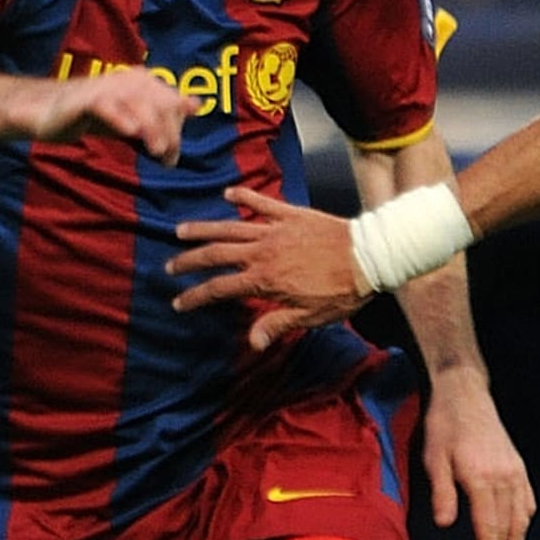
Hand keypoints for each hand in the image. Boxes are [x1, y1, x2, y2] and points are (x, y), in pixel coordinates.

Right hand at [24, 68, 193, 161]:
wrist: (51, 112)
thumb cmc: (97, 114)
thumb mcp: (135, 116)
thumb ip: (164, 112)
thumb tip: (196, 104)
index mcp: (144, 81)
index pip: (171, 103)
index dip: (177, 130)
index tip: (171, 158)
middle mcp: (128, 79)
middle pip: (159, 104)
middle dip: (168, 133)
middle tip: (166, 160)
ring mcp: (107, 87)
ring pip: (139, 104)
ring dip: (151, 128)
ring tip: (157, 151)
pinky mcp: (86, 100)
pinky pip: (107, 106)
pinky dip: (121, 117)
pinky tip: (131, 132)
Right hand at [168, 187, 373, 347]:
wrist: (369, 257)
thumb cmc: (342, 291)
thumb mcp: (310, 317)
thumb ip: (277, 325)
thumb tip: (252, 344)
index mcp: (265, 281)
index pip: (220, 289)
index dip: (196, 296)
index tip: (179, 302)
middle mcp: (263, 253)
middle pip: (216, 255)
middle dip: (189, 261)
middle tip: (170, 266)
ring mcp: (275, 230)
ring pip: (230, 228)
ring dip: (203, 229)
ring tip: (181, 230)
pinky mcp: (290, 214)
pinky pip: (261, 203)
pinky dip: (243, 197)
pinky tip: (228, 195)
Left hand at [423, 367, 534, 539]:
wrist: (465, 393)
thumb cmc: (445, 426)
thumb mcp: (434, 458)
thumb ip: (442, 492)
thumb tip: (445, 525)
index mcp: (482, 479)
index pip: (488, 528)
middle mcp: (505, 478)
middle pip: (508, 528)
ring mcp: (515, 472)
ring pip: (522, 518)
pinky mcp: (518, 466)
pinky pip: (527, 500)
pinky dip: (525, 521)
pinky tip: (519, 533)